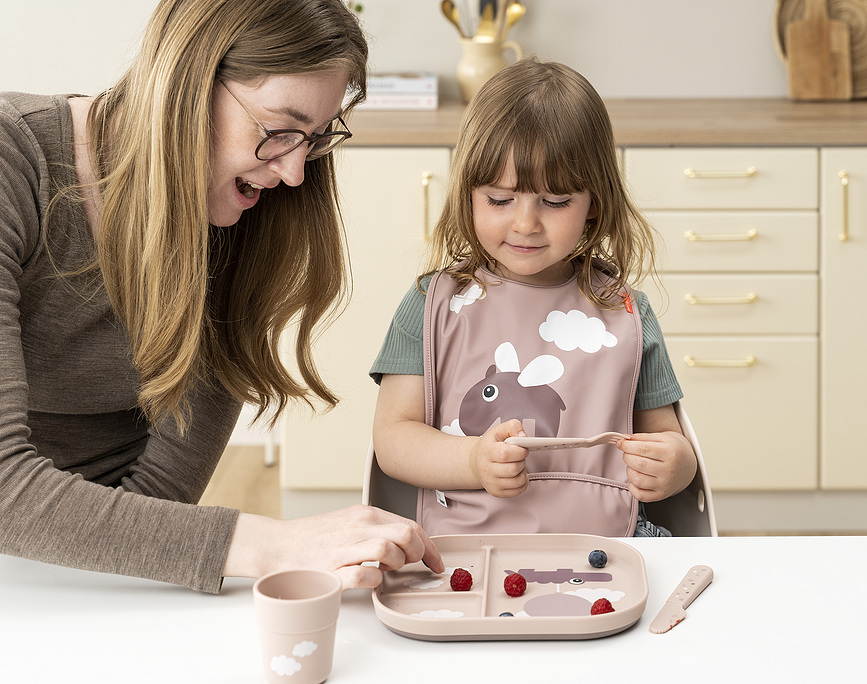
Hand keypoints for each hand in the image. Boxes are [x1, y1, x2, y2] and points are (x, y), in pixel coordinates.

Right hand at [223, 505, 444, 588]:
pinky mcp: (331, 569)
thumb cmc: (313, 538)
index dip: (429, 546)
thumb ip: (377, 529)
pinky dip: (374, 579)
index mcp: (364, 514)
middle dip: (417, 553)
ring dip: (395, 563)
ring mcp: (344, 547)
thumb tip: (406, 543)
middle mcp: (357, 526)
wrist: (276, 544)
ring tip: (386, 570)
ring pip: (388, 548)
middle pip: (406, 533)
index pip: (410, 525)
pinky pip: (364, 573)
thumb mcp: (349, 523)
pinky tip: (371, 580)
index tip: (435, 561)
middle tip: (408, 565)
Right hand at [468, 419, 528, 497]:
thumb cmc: (490, 446)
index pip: (506, 454)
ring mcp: (491, 483)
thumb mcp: (499, 431)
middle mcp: (487, 469)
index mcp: (487, 452)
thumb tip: (523, 436)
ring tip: (517, 465)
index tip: (522, 449)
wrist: (476, 462)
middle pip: (514, 469)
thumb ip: (513, 427)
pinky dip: (523, 482)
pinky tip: (517, 474)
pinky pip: (518, 490)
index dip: (519, 451)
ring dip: (523, 472)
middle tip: (519, 457)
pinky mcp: (497, 492)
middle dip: (522, 461)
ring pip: (518, 481)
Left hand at [617, 431, 696, 501]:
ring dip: (629, 470)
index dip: (627, 446)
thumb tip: (624, 439)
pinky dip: (632, 486)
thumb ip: (642, 437)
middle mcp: (669, 470)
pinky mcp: (661, 495)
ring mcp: (665, 485)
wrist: (688, 465)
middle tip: (628, 453)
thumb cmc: (674, 450)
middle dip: (627, 456)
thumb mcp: (661, 438)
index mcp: (671, 453)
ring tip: (633, 464)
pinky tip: (636, 477)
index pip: (642, 449)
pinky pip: (640, 495)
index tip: (621, 443)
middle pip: (638, 464)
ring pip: (637, 479)